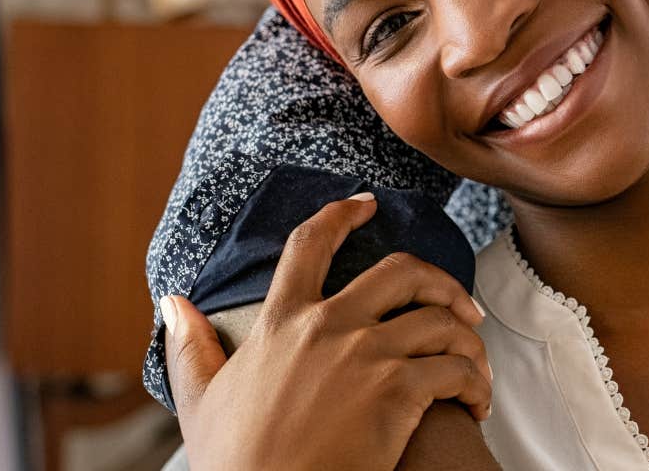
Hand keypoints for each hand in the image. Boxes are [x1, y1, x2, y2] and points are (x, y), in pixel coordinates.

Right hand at [164, 192, 493, 470]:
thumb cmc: (235, 465)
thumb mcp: (202, 402)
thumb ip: (189, 348)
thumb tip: (173, 303)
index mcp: (280, 322)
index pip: (309, 245)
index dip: (340, 215)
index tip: (366, 204)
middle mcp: (327, 327)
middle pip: (402, 270)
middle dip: (440, 281)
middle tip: (460, 306)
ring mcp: (367, 356)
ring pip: (442, 320)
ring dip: (468, 342)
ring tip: (473, 367)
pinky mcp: (398, 392)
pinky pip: (457, 369)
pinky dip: (476, 383)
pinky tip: (474, 403)